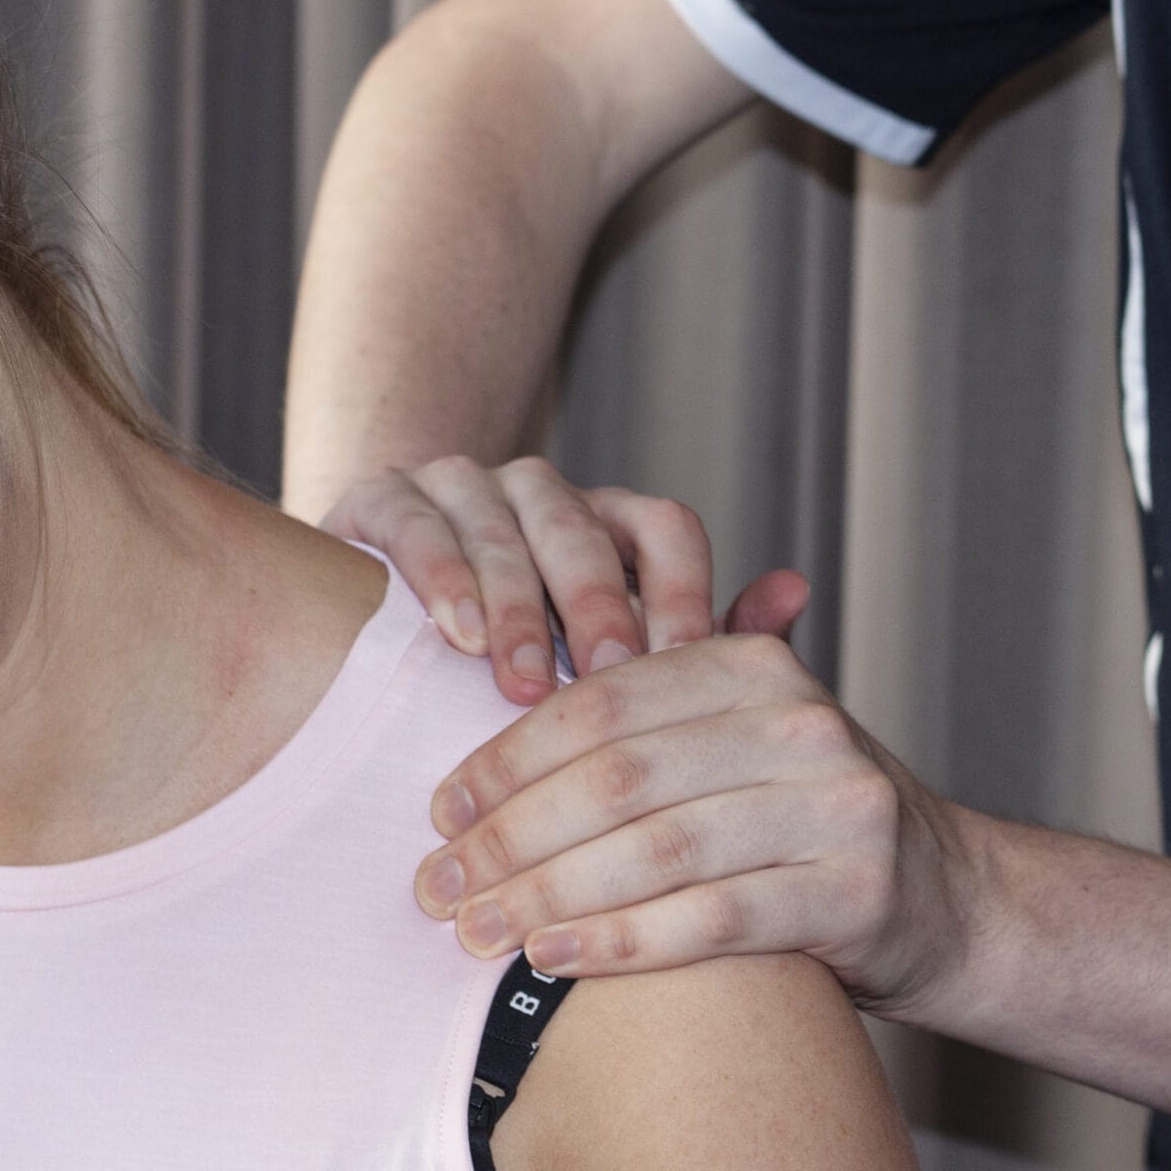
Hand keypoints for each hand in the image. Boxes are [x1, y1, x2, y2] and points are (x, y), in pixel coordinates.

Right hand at [317, 455, 811, 704]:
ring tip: (525, 683)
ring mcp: (460, 487)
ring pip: (500, 528)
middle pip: (583, 530)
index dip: (681, 592)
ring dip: (515, 607)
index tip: (684, 670)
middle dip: (599, 607)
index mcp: (610, 521)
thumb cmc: (522, 650)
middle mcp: (540, 491)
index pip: (666, 528)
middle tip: (611, 680)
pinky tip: (453, 640)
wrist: (375, 623)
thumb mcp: (612, 651)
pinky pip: (417, 527)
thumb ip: (702, 635)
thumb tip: (796, 592)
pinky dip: (440, 580)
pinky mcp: (384, 501)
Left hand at [412, 633, 976, 1017]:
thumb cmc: (807, 817)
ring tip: (476, 932)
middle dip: (511, 835)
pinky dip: (622, 941)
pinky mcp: (857, 892)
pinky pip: (713, 920)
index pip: (604, 701)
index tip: (439, 810)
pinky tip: (553, 958)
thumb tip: (511, 655)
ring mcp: (838, 807)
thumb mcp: (745, 733)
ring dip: (549, 894)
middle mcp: (803, 724)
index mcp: (758, 666)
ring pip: (658, 849)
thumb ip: (650, 697)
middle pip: (619, 776)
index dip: (508, 756)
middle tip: (438, 886)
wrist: (951, 899)